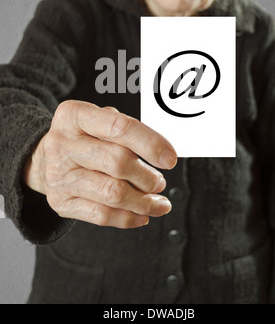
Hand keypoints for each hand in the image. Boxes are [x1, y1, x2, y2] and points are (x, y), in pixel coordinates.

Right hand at [23, 100, 176, 228]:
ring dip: (144, 202)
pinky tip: (142, 214)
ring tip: (157, 202)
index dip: (150, 143)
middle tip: (159, 182)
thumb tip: (161, 154)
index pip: (119, 127)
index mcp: (73, 116)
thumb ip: (126, 130)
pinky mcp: (61, 202)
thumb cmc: (82, 137)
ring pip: (113, 194)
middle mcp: (62, 144)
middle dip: (147, 177)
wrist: (44, 159)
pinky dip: (129, 218)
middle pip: (117, 163)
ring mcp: (59, 175)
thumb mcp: (98, 120)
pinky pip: (101, 215)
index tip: (170, 157)